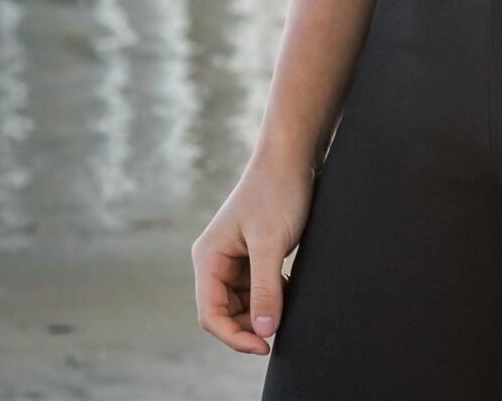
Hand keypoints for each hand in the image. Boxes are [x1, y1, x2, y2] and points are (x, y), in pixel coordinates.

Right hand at [192, 145, 313, 356]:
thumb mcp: (271, 244)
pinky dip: (271, 294)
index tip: (264, 345)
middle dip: (249, 324)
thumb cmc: (277, 191)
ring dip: (262, 310)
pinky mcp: (252, 252)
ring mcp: (234, 256)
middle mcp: (215, 259)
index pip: (210, 314)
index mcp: (208, 258)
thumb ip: (265, 288)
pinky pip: (256, 286)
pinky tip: (288, 289)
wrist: (293, 155)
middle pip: (224, 312)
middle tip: (278, 330)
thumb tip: (263, 331)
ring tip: (287, 305)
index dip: (234, 336)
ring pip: (242, 301)